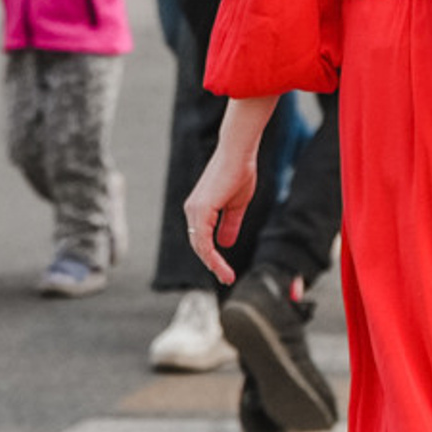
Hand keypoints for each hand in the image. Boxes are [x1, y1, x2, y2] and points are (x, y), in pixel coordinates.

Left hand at [183, 139, 258, 282]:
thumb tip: (225, 244)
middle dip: (213, 264)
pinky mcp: (201, 210)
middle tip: (226, 278)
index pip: (203, 239)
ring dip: (213, 263)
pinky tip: (220, 264)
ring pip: (200, 246)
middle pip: (199, 245)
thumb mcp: (236, 205)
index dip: (213, 256)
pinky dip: (212, 255)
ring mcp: (194, 210)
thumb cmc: (239, 172)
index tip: (225, 270)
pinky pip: (203, 240)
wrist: (238, 153)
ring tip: (226, 276)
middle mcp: (192, 211)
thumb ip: (229, 224)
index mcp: (199, 209)